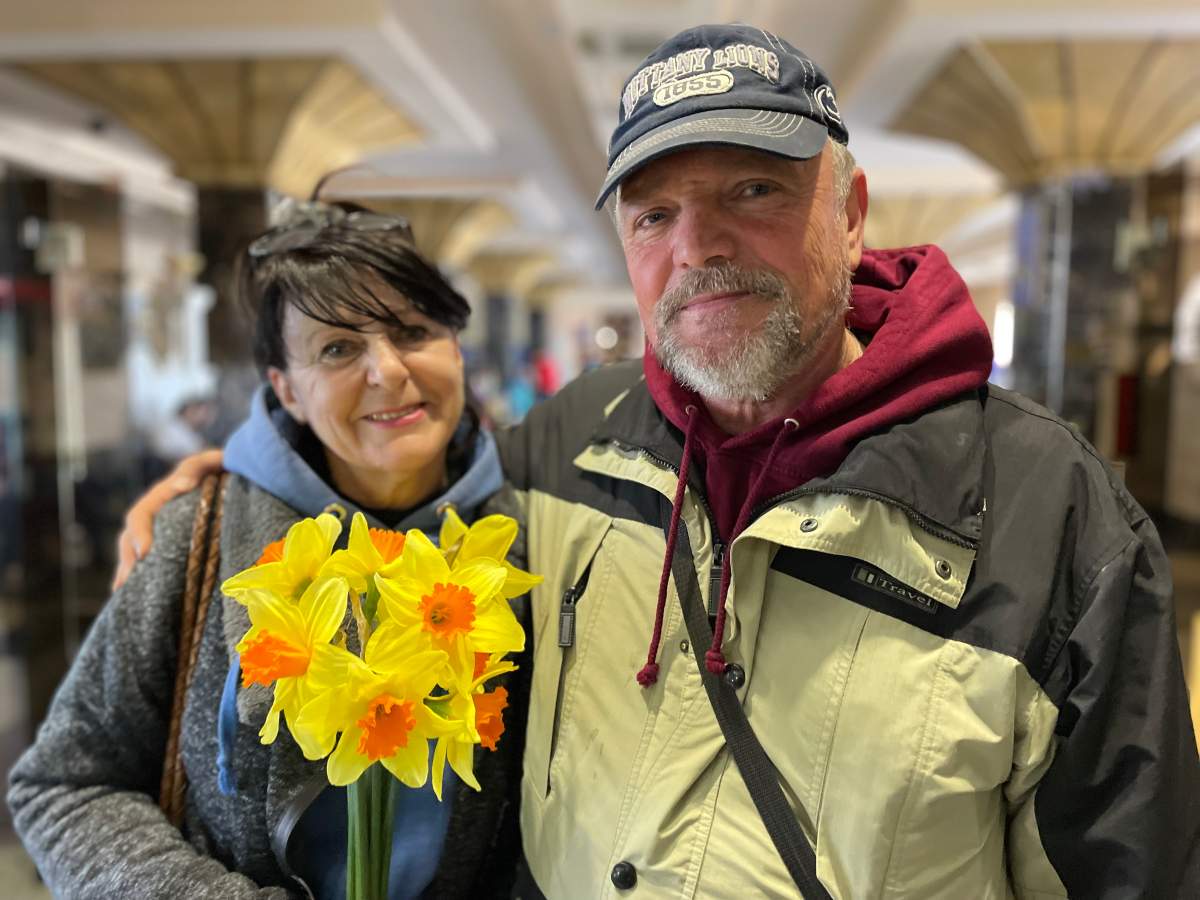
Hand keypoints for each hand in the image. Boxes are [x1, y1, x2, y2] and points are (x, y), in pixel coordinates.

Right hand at [112, 449, 224, 589]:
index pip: (139, 516)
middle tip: (126, 584)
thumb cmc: (221, 467)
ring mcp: (160, 531)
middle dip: (127, 562)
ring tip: (125, 595)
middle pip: (130, 540)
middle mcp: (154, 516)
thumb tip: (181, 484)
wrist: (233, 477)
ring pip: (135, 554)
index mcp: (159, 497)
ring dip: (129, 573)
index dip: (138, 533)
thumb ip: (195, 466)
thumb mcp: (209, 462)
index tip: (144, 552)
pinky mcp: (171, 544)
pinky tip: (138, 595)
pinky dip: (143, 577)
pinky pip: (152, 562)